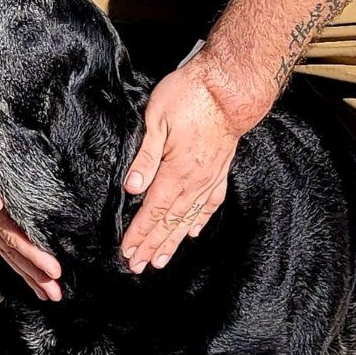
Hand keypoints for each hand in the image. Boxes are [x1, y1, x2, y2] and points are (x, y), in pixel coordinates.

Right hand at [0, 106, 61, 301]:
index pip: (11, 237)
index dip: (33, 256)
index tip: (54, 271)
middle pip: (11, 252)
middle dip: (34, 274)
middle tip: (57, 294)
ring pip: (8, 251)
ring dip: (28, 273)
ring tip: (48, 293)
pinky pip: (6, 240)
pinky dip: (20, 258)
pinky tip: (32, 269)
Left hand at [120, 57, 242, 274]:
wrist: (229, 88)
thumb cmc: (190, 96)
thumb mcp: (156, 119)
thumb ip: (145, 156)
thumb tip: (132, 188)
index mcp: (176, 171)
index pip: (152, 211)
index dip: (138, 234)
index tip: (127, 251)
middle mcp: (195, 182)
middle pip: (169, 222)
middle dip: (151, 246)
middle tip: (137, 266)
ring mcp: (210, 179)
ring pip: (188, 219)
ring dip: (172, 242)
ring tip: (160, 261)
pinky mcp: (220, 171)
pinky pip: (210, 205)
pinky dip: (199, 222)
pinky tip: (191, 233)